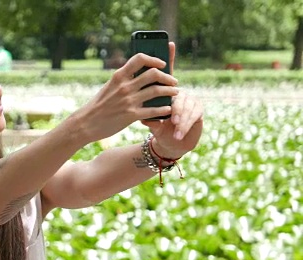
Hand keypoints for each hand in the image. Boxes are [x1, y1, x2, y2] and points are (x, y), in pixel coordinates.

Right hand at [74, 49, 178, 141]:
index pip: (140, 58)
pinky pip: (153, 110)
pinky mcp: (131, 115)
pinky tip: (168, 109)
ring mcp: (128, 101)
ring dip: (170, 91)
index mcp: (118, 76)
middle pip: (153, 73)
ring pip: (157, 91)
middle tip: (173, 80)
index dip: (154, 58)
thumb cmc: (97, 106)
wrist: (85, 124)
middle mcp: (124, 86)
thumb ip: (123, 80)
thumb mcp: (108, 87)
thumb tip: (138, 74)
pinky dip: (164, 109)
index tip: (162, 63)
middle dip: (167, 76)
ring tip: (175, 93)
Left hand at [141, 42, 203, 158]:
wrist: (170, 142)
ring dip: (179, 118)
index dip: (169, 57)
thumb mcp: (148, 117)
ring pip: (186, 106)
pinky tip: (178, 133)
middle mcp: (179, 93)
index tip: (169, 43)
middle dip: (173, 103)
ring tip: (174, 126)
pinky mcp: (198, 112)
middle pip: (177, 91)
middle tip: (170, 112)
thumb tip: (135, 104)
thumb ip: (144, 108)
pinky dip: (184, 127)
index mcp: (164, 90)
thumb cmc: (158, 126)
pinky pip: (193, 117)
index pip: (165, 72)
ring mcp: (190, 101)